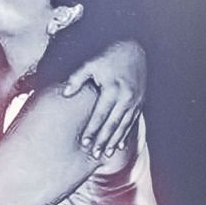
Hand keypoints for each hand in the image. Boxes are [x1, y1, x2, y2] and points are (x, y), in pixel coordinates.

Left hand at [63, 40, 145, 157]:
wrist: (135, 50)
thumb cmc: (109, 57)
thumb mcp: (91, 64)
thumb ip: (77, 78)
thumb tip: (65, 93)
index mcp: (112, 90)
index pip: (100, 115)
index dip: (92, 129)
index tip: (84, 142)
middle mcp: (126, 98)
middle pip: (112, 124)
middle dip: (103, 141)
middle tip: (94, 154)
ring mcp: (135, 101)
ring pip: (123, 126)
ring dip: (115, 141)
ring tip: (107, 154)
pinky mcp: (139, 102)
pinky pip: (132, 122)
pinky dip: (126, 134)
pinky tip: (120, 145)